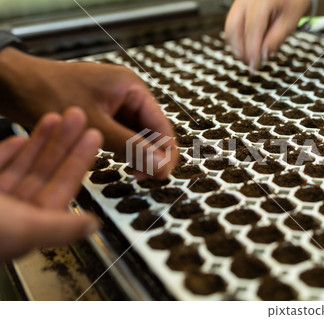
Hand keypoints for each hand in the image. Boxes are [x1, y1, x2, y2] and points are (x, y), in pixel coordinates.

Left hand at [0, 47, 177, 179]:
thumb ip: (130, 145)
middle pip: (152, 130)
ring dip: (137, 153)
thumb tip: (160, 164)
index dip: (165, 151)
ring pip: (137, 134)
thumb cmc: (47, 91)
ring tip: (134, 172)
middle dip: (152, 154)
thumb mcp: (94, 124)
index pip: (162, 124)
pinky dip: (123, 149)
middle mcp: (127, 94)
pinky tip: (121, 162)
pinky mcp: (103, 112)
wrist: (13, 84)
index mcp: (131, 87)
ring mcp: (115, 103)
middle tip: (145, 176)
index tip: (162, 175)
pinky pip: (122, 134)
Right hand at [0, 108, 101, 260]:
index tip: (94, 136)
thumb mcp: (22, 229)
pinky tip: (19, 137)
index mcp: (27, 224)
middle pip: (45, 172)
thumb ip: (59, 227)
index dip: (79, 161)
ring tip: (57, 117)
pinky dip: (7, 152)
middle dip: (63, 143)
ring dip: (39, 142)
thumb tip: (92, 226)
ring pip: (21, 166)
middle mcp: (10, 213)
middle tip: (79, 116)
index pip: (62, 188)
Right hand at [225, 0, 310, 70]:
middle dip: (241, 51)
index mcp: (262, 1)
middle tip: (252, 63)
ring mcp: (240, 1)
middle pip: (234, 29)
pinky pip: (231, 23)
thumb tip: (263, 55)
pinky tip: (246, 46)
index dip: (252, 52)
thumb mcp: (291, 20)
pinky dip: (236, 38)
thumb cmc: (293, 0)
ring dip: (237, 46)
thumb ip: (276, 38)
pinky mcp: (239, 5)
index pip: (252, 30)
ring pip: (229, 27)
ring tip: (249, 56)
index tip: (255, 66)